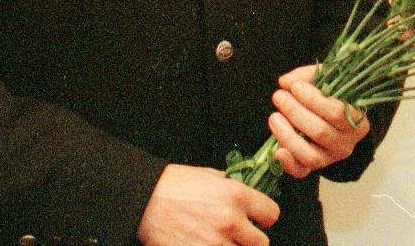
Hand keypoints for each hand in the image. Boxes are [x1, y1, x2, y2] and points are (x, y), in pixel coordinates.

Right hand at [138, 163, 278, 245]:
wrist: (142, 201)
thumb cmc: (171, 186)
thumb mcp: (208, 175)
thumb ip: (231, 186)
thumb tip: (247, 195)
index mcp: (235, 195)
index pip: (272, 214)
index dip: (264, 217)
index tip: (257, 219)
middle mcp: (230, 221)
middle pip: (261, 243)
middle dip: (251, 240)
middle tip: (238, 236)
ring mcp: (215, 244)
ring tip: (220, 241)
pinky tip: (207, 245)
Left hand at [267, 64, 371, 178]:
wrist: (329, 117)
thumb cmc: (329, 96)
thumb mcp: (325, 80)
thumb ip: (306, 77)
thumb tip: (286, 82)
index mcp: (357, 121)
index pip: (337, 113)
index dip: (314, 100)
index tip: (296, 87)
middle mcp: (346, 144)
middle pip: (320, 132)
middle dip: (295, 112)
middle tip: (279, 96)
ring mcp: (329, 158)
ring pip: (310, 155)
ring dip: (287, 135)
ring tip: (274, 116)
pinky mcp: (313, 168)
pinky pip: (301, 172)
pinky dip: (288, 164)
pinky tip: (276, 151)